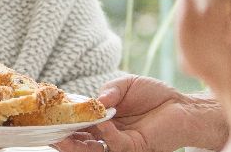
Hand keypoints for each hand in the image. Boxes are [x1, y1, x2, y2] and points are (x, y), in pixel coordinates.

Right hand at [52, 76, 224, 151]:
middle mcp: (108, 134)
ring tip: (62, 138)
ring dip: (76, 145)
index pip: (78, 124)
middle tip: (49, 134)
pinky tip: (104, 122)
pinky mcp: (134, 147)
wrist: (183, 106)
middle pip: (80, 141)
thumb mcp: (126, 85)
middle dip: (63, 139)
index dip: (63, 122)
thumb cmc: (155, 95)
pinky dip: (106, 133)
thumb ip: (109, 91)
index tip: (47, 117)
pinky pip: (115, 143)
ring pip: (93, 150)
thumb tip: (94, 101)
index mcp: (103, 120)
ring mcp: (120, 143)